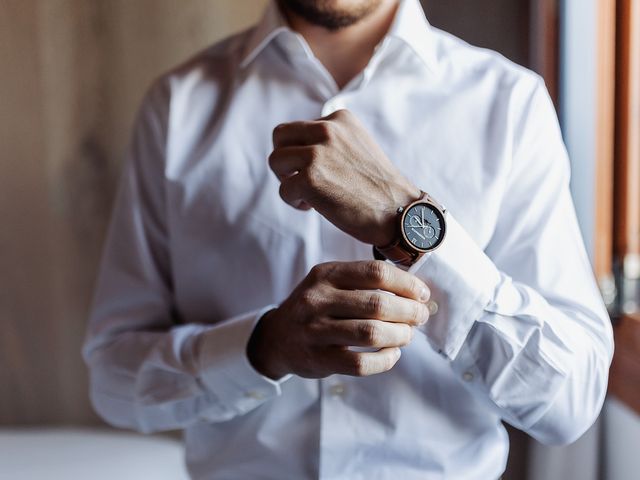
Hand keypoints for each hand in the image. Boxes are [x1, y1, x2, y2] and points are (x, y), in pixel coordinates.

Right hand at [246, 260, 430, 379]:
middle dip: (409, 312)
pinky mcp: (318, 359)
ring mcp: (315, 331)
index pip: (375, 272)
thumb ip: (364, 282)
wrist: (277, 338)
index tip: (422, 294)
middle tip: (420, 317)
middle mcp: (318, 299)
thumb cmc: (316, 308)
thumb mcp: (330, 283)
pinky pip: (361, 364)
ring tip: (407, 335)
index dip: (406, 284)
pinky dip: (385, 360)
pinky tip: (392, 354)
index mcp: (326, 274)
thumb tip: (415, 292)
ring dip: (400, 336)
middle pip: (377, 304)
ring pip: (371, 334)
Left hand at [269, 109, 420, 245]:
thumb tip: (296, 148)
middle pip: (279, 136)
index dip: (301, 151)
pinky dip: (295, 202)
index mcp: (339, 119)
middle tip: (298, 178)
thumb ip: (330, 140)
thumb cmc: (377, 186)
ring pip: (276, 161)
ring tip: (309, 195)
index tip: (319, 170)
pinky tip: (314, 207)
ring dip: (287, 181)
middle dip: (284, 159)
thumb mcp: (356, 146)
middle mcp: (327, 129)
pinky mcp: (309, 179)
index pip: (299, 128)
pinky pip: (284, 189)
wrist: (397, 212)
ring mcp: (316, 153)